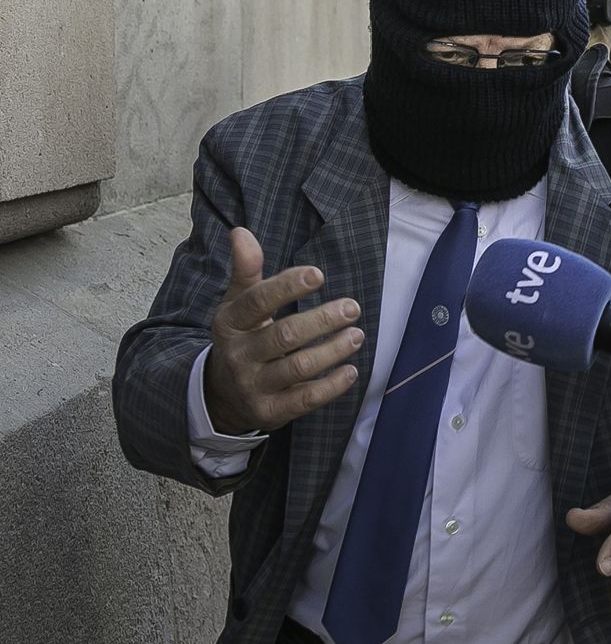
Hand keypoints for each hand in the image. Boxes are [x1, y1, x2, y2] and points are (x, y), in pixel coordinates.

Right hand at [203, 227, 362, 433]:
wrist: (221, 395)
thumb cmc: (242, 338)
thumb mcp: (238, 305)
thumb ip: (246, 270)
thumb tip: (241, 231)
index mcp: (230, 323)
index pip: (257, 301)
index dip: (287, 286)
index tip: (317, 274)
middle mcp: (239, 355)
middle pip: (284, 336)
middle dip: (321, 320)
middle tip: (352, 307)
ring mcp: (253, 385)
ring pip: (298, 367)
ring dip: (332, 350)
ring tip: (356, 335)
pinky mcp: (270, 412)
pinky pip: (305, 399)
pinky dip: (331, 386)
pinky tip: (351, 370)